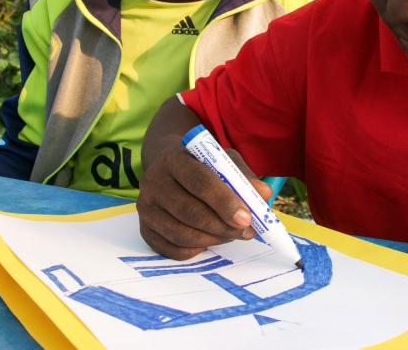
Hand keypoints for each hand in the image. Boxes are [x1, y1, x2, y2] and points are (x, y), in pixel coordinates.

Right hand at [136, 145, 273, 259]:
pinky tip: (210, 240)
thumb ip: (242, 176)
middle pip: (189, 211)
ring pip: (181, 234)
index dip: (224, 202)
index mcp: (172, 158)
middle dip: (222, 226)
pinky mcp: (145, 230)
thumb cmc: (201, 165)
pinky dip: (197, 250)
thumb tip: (263, 194)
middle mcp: (152, 182)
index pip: (199, 182)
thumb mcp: (223, 161)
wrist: (170, 171)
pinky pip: (173, 250)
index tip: (246, 218)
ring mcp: (145, 208)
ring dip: (213, 239)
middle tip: (246, 232)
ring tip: (231, 235)